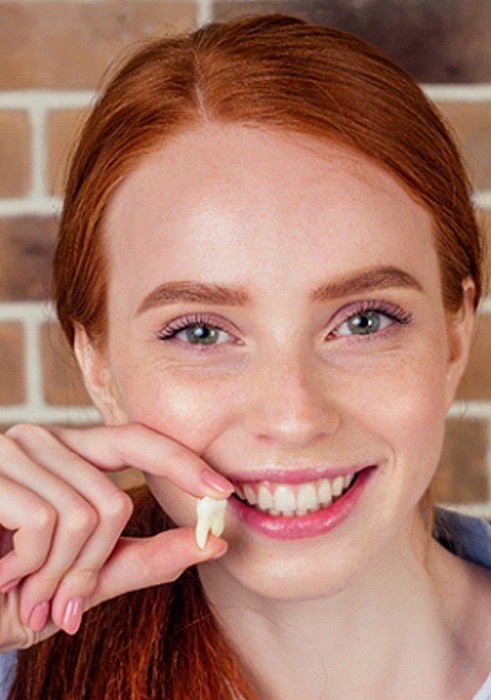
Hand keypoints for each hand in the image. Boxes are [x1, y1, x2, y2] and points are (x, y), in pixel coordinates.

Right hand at [0, 423, 231, 650]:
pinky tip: (0, 571)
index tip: (224, 492)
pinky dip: (31, 567)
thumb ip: (143, 559)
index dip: (183, 462)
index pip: (139, 441)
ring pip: (88, 516)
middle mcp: (43, 441)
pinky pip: (50, 523)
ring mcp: (14, 450)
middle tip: (58, 602)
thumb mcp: (80, 580)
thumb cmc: (4, 590)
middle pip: (115, 500)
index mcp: (69, 456)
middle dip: (91, 568)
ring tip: (18, 587)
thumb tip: (214, 543)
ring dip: (57, 576)